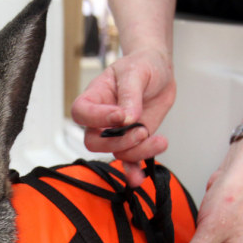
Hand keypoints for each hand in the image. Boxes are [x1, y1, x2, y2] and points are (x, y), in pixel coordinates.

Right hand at [71, 48, 175, 164]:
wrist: (160, 73)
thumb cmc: (142, 65)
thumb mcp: (136, 72)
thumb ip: (130, 94)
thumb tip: (127, 118)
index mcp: (95, 96)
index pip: (81, 112)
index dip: (96, 118)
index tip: (119, 115)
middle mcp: (102, 119)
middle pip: (94, 141)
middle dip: (118, 142)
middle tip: (141, 131)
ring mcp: (117, 133)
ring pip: (116, 153)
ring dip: (137, 152)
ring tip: (159, 140)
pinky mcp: (133, 142)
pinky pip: (129, 162)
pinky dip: (134, 171)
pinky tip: (141, 176)